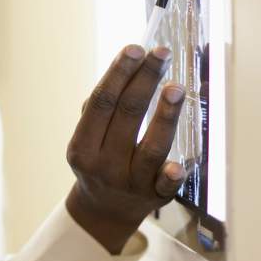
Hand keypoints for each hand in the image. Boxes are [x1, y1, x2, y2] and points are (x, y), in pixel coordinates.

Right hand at [64, 44, 185, 253]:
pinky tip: (178, 165)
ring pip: (150, 147)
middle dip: (144, 81)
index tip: (134, 49)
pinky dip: (169, 175)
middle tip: (160, 52)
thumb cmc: (98, 162)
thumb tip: (125, 70)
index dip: (119, 75)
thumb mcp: (86, 140)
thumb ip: (100, 110)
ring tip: (176, 87)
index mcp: (81, 147)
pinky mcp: (154, 197)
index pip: (101, 104)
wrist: (104, 211)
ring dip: (165, 116)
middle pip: (126, 116)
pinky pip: (163, 186)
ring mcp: (129, 182)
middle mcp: (103, 164)